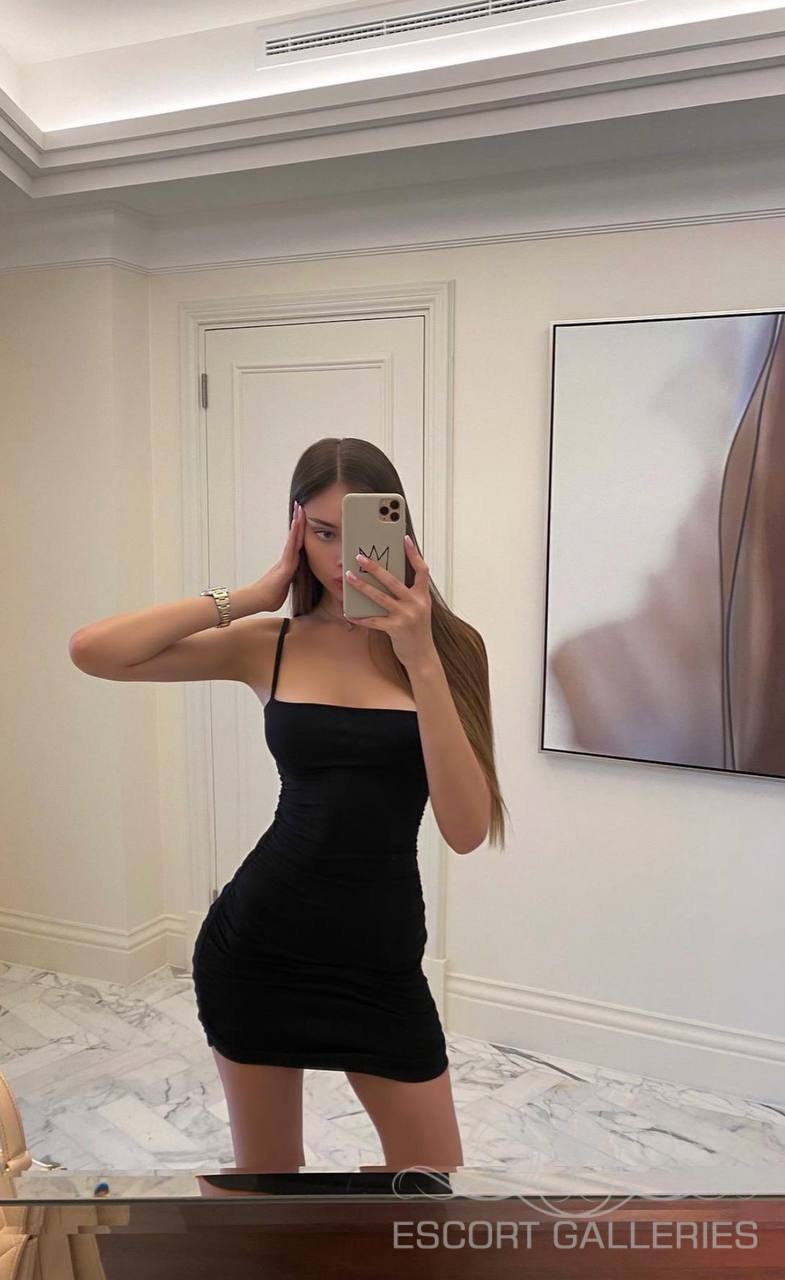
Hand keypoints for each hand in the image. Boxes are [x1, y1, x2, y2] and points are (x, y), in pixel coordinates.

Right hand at [252, 501, 304, 612]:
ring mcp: (286, 560)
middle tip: (300, 506)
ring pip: (294, 538)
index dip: (300, 530)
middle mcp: (287, 558)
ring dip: (297, 523)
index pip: (297, 543)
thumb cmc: (271, 596)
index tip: (302, 518)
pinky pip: (292, 547)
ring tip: (299, 509)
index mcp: (289, 562)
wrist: (259, 600)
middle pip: (296, 536)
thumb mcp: (285, 586)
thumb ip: (289, 581)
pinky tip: (297, 525)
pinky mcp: (286, 565)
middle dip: (299, 521)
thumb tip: (290, 580)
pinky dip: (295, 535)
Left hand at [344, 534, 435, 669]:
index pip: (421, 570)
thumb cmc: (417, 630)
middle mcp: (416, 603)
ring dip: (362, 586)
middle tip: (360, 557)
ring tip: (349, 576)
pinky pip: (373, 620)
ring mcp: (406, 616)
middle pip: (393, 580)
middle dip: (374, 567)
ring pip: (380, 597)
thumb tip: (386, 578)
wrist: (422, 655)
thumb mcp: (419, 609)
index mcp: (423, 596)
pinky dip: (360, 617)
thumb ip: (408, 594)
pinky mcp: (396, 629)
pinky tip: (349, 613)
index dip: (414, 554)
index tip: (405, 539)